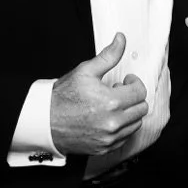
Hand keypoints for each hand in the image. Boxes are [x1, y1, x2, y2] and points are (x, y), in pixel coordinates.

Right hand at [50, 32, 149, 155]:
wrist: (45, 122)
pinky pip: (125, 138)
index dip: (134, 83)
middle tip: (118, 92)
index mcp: (112, 102)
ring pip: (136, 124)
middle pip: (141, 109)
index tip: (126, 81)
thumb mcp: (85, 71)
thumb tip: (121, 39)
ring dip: (129, 113)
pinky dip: (122, 128)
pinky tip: (109, 119)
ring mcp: (109, 138)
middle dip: (133, 98)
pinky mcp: (104, 148)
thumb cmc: (63, 97)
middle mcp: (113, 123)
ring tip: (112, 106)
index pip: (140, 92)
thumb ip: (108, 55)